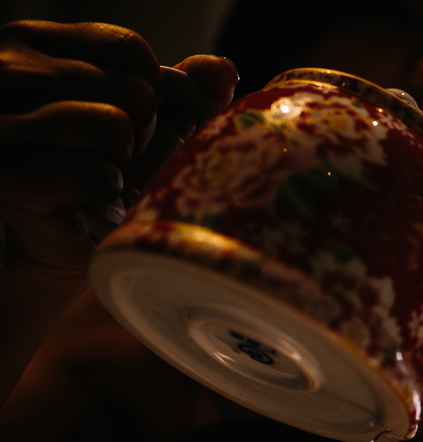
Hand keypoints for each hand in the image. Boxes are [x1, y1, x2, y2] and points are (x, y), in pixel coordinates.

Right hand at [0, 20, 236, 281]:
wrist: (66, 240)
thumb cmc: (104, 169)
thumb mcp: (151, 121)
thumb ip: (187, 89)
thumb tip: (222, 70)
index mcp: (35, 43)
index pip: (129, 48)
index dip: (151, 91)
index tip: (130, 118)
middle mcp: (6, 71)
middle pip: (130, 90)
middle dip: (141, 130)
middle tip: (112, 157)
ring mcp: (2, 125)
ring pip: (114, 126)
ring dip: (123, 161)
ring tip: (102, 173)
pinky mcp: (9, 178)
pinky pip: (95, 173)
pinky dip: (106, 192)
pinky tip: (88, 200)